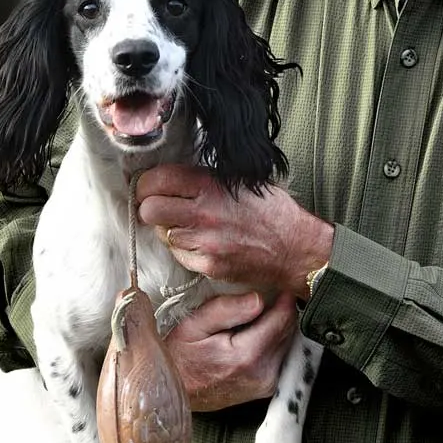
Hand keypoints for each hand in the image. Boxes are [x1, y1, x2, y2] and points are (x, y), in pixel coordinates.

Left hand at [135, 165, 332, 296]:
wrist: (295, 248)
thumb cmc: (273, 212)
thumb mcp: (243, 180)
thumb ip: (207, 177)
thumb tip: (173, 176)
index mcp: (212, 185)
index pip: (157, 180)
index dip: (147, 184)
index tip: (149, 188)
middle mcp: (204, 212)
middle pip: (149, 210)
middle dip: (150, 208)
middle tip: (160, 208)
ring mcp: (205, 242)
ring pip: (163, 234)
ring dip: (170, 229)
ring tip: (190, 226)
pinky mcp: (208, 265)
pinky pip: (179, 255)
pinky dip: (185, 249)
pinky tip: (203, 243)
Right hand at [164, 290, 297, 410]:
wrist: (177, 391)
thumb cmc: (181, 356)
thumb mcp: (193, 325)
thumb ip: (226, 309)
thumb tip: (259, 299)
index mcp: (247, 355)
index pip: (284, 318)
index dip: (284, 297)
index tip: (279, 283)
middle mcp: (263, 373)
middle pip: (289, 330)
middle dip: (281, 310)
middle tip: (266, 294)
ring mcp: (267, 384)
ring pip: (287, 341)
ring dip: (277, 325)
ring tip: (256, 316)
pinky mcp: (267, 388)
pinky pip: (280, 355)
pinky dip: (272, 341)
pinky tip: (254, 335)